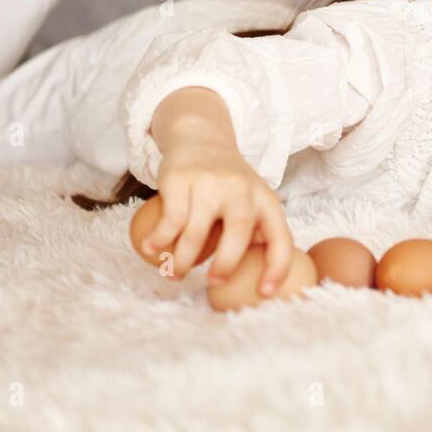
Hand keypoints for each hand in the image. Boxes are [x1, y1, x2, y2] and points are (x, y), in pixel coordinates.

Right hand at [144, 141, 293, 293]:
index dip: (277, 268)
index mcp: (266, 200)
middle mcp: (242, 190)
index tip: (264, 292)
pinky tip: (151, 250)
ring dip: (182, 261)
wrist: (201, 138)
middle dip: (225, 266)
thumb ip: (256, 232)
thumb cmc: (229, 184)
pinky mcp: (181, 179)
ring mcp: (210, 183)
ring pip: (196, 232)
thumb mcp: (252, 201)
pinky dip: (159, 239)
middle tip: (212, 283)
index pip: (280, 237)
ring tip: (174, 274)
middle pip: (238, 234)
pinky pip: (170, 219)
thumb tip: (257, 279)